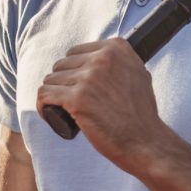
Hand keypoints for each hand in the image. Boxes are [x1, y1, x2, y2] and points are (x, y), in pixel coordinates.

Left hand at [37, 38, 167, 171]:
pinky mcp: (77, 98)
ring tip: (63, 111)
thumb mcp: (137, 74)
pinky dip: (43, 106)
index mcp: (116, 47)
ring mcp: (89, 77)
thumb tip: (97, 55)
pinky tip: (49, 114)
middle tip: (72, 103)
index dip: (73, 72)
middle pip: (61, 65)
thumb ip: (118, 60)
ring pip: (51, 80)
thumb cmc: (140, 115)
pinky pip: (44, 95)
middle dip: (63, 85)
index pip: (75, 52)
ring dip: (53, 97)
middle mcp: (103, 58)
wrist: (146, 143)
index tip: (79, 88)